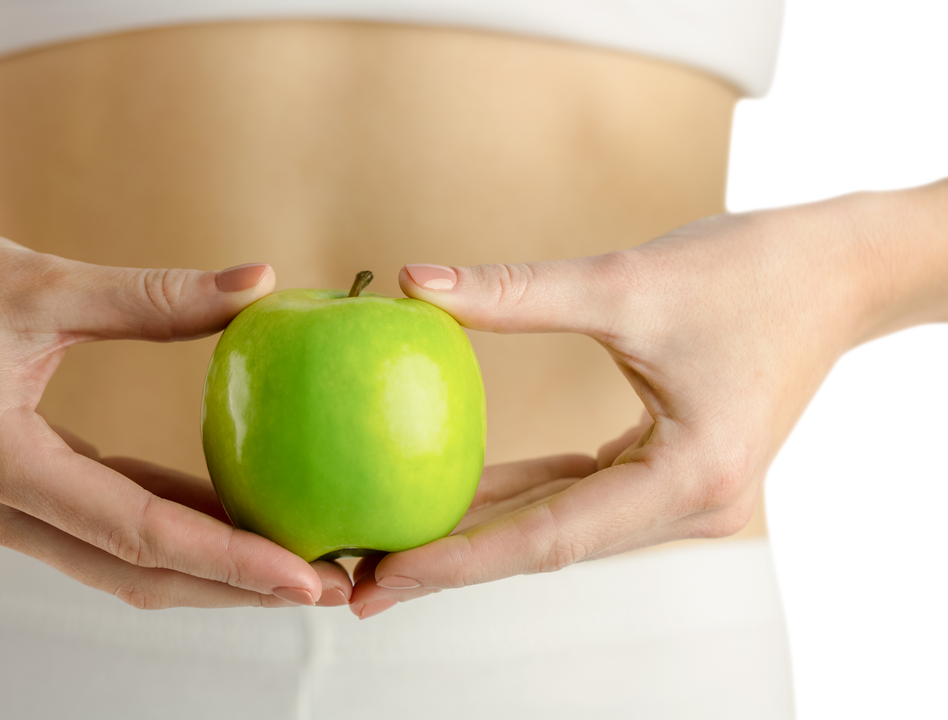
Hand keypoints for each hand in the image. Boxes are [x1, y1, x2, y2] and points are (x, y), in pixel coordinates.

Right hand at [0, 211, 348, 608]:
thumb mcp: (40, 282)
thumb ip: (154, 295)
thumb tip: (260, 284)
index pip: (139, 532)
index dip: (231, 562)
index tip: (307, 576)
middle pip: (138, 573)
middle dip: (238, 588)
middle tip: (330, 584)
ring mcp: (0, 508)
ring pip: (122, 561)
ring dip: (210, 569)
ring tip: (296, 562)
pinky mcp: (12, 490)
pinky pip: (104, 524)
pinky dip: (171, 530)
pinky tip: (231, 518)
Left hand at [350, 190, 916, 616]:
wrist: (844, 269)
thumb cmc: (757, 270)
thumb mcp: (628, 281)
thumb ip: (517, 291)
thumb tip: (416, 281)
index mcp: (689, 480)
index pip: (550, 536)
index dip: (459, 558)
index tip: (383, 573)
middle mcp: (691, 507)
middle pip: (549, 548)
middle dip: (455, 562)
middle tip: (362, 577)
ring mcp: (686, 496)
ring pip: (563, 527)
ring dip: (483, 533)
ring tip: (396, 543)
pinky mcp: (676, 471)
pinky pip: (585, 495)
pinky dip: (525, 495)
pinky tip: (465, 491)